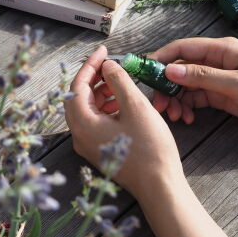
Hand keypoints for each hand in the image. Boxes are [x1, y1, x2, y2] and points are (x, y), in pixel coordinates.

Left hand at [64, 46, 183, 194]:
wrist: (159, 186)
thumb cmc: (149, 148)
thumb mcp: (136, 106)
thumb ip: (119, 81)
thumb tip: (108, 66)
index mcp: (83, 124)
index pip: (78, 86)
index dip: (90, 65)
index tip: (104, 51)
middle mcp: (79, 136)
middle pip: (79, 98)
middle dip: (94, 79)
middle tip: (111, 65)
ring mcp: (88, 146)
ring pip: (88, 111)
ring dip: (101, 93)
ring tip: (120, 83)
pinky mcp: (99, 151)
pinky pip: (95, 123)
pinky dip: (106, 108)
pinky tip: (122, 103)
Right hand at [148, 37, 237, 125]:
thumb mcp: (237, 83)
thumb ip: (203, 78)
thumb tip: (171, 70)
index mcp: (220, 50)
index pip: (182, 48)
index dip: (160, 58)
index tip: (144, 73)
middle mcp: (214, 61)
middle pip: (179, 69)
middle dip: (165, 86)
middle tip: (158, 105)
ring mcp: (216, 78)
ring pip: (185, 86)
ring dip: (175, 100)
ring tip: (174, 116)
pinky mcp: (220, 94)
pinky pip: (195, 98)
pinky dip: (187, 107)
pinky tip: (186, 118)